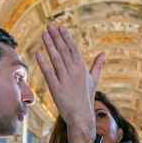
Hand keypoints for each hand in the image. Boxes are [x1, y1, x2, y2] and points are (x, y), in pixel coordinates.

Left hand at [35, 25, 104, 142]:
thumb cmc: (86, 98)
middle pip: (63, 51)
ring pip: (56, 59)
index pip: (73, 49)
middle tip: (49, 25)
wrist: (81, 116)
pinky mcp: (56, 89)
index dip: (66, 37)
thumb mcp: (93, 80)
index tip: (60, 27)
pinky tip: (38, 53)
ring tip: (44, 34)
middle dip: (56, 37)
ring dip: (49, 45)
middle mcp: (74, 72)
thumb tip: (103, 53)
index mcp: (82, 68)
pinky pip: (49, 73)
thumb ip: (97, 65)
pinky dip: (44, 63)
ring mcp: (65, 80)